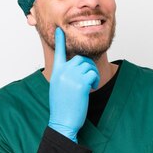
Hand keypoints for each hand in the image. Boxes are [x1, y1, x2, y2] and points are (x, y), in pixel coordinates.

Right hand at [48, 27, 99, 141]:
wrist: (62, 122)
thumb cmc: (62, 108)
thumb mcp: (58, 88)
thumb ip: (64, 76)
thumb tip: (75, 69)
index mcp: (56, 72)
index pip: (59, 52)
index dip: (60, 40)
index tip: (60, 30)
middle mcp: (63, 72)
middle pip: (81, 58)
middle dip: (89, 66)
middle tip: (90, 78)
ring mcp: (71, 77)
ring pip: (88, 65)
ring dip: (93, 74)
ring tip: (91, 84)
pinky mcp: (81, 84)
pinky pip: (93, 74)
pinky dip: (96, 80)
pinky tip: (92, 88)